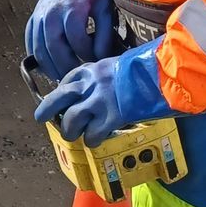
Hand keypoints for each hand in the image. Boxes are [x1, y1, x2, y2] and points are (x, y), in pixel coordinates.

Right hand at [24, 0, 116, 79]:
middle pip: (54, 47)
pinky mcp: (31, 23)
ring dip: (51, 68)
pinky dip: (39, 61)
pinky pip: (31, 46)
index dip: (86, 55)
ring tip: (63, 78)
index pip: (77, 39)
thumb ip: (104, 34)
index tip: (94, 63)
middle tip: (76, 78)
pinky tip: (51, 70)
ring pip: (40, 50)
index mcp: (71, 9)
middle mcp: (51, 14)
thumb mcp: (104, 10)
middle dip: (66, 67)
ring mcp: (38, 18)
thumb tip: (100, 58)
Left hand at [34, 40, 170, 146]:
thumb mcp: (124, 64)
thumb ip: (112, 76)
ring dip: (71, 131)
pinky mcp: (111, 118)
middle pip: (59, 97)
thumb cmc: (150, 66)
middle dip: (47, 108)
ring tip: (74, 136)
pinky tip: (96, 142)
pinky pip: (93, 134)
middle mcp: (92, 83)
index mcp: (94, 68)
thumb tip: (112, 86)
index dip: (62, 91)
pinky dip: (93, 140)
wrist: (165, 73)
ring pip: (72, 120)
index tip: (61, 98)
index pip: (68, 79)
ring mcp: (99, 101)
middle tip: (40, 117)